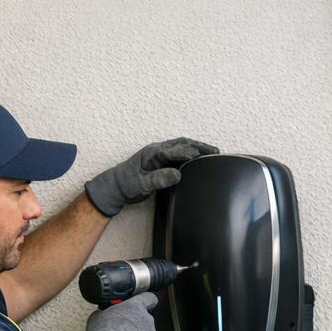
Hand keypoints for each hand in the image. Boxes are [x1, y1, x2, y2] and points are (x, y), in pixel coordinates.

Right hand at [78, 293, 159, 330]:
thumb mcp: (98, 316)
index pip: (149, 297)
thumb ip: (105, 312)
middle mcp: (146, 317)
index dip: (146, 300)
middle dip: (137, 324)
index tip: (143, 303)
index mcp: (135, 306)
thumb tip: (102, 314)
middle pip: (146, 318)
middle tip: (126, 330)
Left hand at [84, 138, 219, 216]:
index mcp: (152, 153)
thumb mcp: (141, 184)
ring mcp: (161, 155)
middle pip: (182, 143)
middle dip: (198, 146)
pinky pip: (180, 154)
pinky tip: (200, 159)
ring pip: (182, 146)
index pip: (173, 150)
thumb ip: (158, 179)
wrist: (117, 187)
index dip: (186, 152)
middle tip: (214, 151)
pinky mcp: (163, 162)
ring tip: (213, 152)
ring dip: (197, 148)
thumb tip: (177, 175)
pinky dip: (192, 154)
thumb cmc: (126, 184)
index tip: (198, 155)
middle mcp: (158, 150)